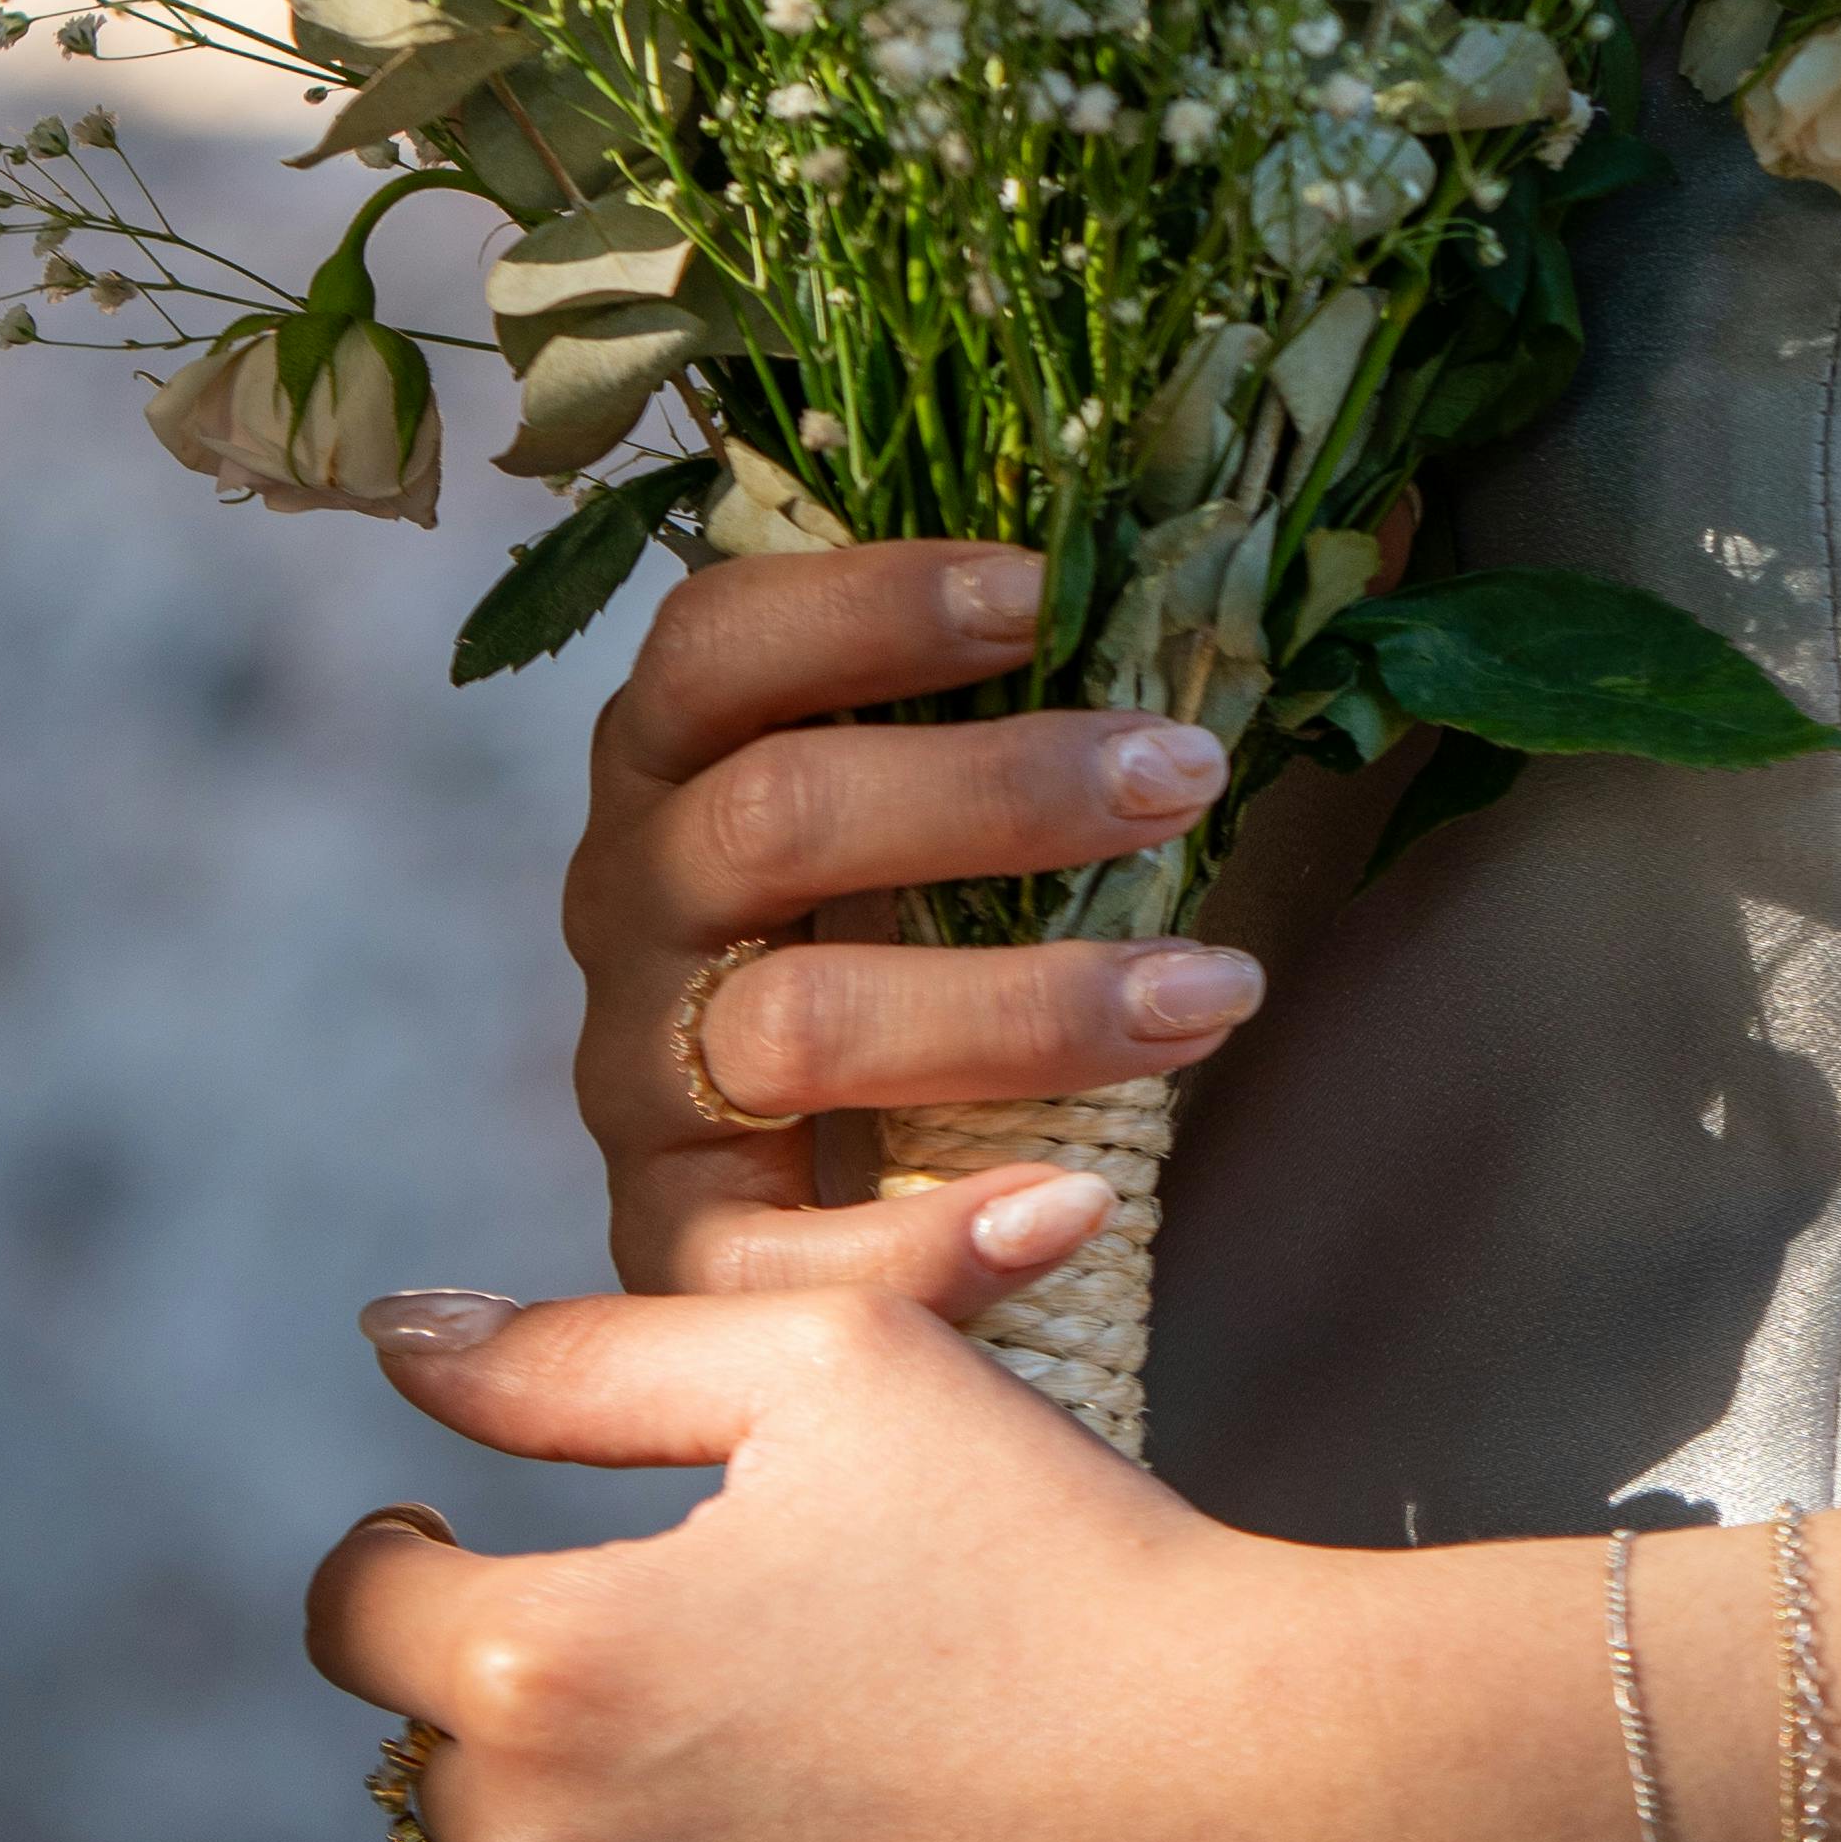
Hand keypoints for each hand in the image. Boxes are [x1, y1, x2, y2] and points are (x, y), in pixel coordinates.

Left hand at [304, 1283, 1477, 1841]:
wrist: (1257, 1813)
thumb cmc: (1056, 1558)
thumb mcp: (839, 1366)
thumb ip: (580, 1356)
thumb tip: (395, 1340)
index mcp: (546, 1672)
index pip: (361, 1615)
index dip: (423, 1562)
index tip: (501, 1553)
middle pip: (455, 1777)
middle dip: (560, 1714)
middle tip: (755, 1675)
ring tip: (820, 1803)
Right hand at [566, 541, 1259, 1304]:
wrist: (833, 1171)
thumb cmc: (909, 919)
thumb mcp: (927, 795)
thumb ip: (1003, 693)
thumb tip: (1188, 577)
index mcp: (670, 757)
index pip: (719, 642)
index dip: (878, 602)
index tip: (1057, 594)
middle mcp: (630, 902)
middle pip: (775, 815)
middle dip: (999, 789)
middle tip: (1183, 772)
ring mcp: (640, 1077)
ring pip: (797, 1024)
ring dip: (1025, 1007)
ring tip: (1210, 992)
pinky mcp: (673, 1243)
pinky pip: (774, 1264)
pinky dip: (931, 1241)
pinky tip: (1073, 1205)